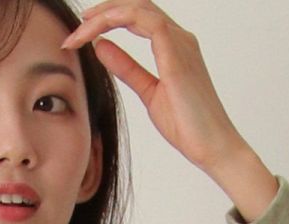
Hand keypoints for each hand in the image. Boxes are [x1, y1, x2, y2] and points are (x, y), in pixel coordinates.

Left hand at [61, 1, 250, 174]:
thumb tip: (102, 47)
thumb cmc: (187, 125)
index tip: (82, 32)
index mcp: (174, 46)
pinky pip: (147, 21)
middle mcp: (179, 38)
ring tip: (81, 30)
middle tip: (77, 26)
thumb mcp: (148, 92)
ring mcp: (181, 42)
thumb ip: (126, 68)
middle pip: (137, 6)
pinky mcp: (177, 53)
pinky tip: (99, 30)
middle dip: (104, 11)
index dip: (109, 18)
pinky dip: (119, 19)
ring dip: (106, 14)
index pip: (138, 17)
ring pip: (139, 8)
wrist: (211, 146)